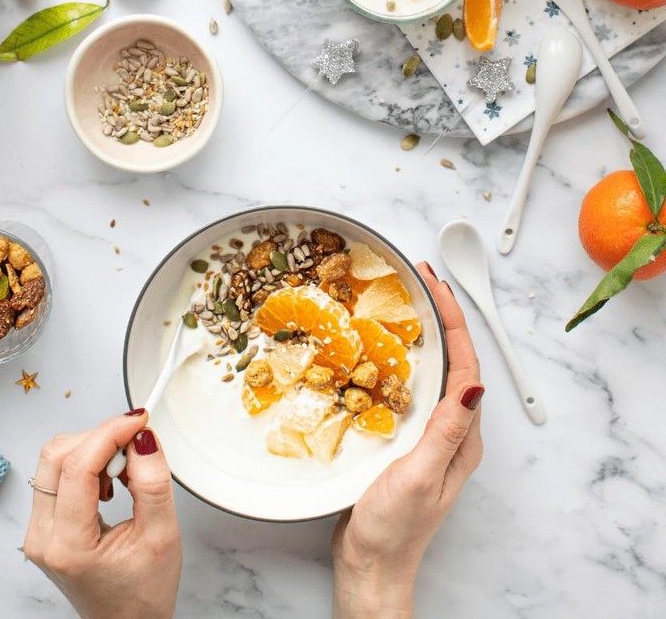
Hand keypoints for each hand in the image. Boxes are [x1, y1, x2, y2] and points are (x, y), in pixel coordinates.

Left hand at [23, 412, 180, 618]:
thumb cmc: (143, 592)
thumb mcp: (163, 535)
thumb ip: (152, 482)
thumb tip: (143, 438)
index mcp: (69, 545)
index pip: (78, 467)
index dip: (109, 433)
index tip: (138, 421)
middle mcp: (43, 536)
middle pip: (57, 455)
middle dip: (100, 439)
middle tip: (135, 448)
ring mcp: (38, 530)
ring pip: (53, 460)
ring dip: (93, 450)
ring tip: (125, 473)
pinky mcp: (44, 524)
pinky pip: (56, 474)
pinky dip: (86, 463)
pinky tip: (112, 482)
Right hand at [331, 262, 483, 618]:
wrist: (372, 563)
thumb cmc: (394, 525)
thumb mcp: (420, 475)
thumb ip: (447, 431)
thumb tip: (473, 385)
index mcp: (462, 436)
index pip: (466, 366)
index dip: (454, 321)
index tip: (437, 286)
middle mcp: (453, 431)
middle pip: (455, 362)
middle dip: (443, 318)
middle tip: (422, 281)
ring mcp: (431, 435)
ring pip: (435, 372)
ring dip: (427, 335)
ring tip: (410, 303)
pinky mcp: (409, 439)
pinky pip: (415, 388)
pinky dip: (406, 360)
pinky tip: (386, 352)